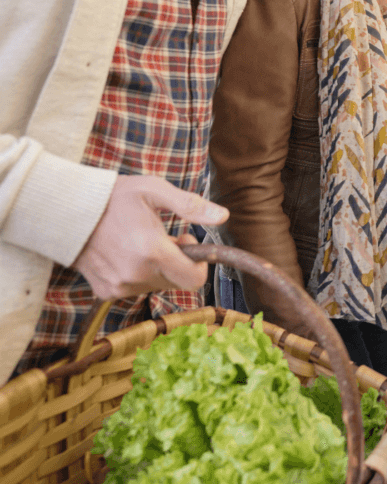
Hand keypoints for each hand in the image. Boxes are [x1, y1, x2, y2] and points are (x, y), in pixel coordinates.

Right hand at [72, 175, 226, 298]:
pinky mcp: (106, 292)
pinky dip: (138, 274)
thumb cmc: (113, 197)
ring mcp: (120, 286)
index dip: (200, 265)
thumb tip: (223, 216)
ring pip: (157, 285)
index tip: (188, 244)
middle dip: (178, 262)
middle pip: (177, 281)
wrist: (66, 212)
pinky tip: (125, 253)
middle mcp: (137, 274)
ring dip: (158, 268)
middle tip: (165, 237)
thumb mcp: (154, 191)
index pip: (195, 279)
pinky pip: (136, 289)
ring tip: (142, 242)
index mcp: (152, 251)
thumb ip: (191, 206)